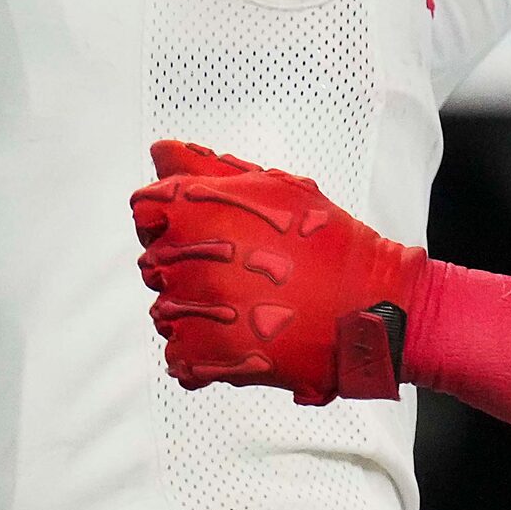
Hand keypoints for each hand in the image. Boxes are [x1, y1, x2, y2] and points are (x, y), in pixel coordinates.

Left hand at [132, 140, 425, 405]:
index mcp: (201, 210)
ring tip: (244, 301)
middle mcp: (190, 258)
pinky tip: (240, 332)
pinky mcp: (201, 356)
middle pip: (154, 259)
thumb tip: (164, 153)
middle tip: (239, 265)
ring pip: (164, 308)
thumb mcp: (276, 188)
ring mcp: (193, 311)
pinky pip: (177, 353)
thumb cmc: (328, 245)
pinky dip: (202, 349)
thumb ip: (208, 168)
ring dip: (195, 307)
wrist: (364, 306)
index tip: (197, 225)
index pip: (145, 208)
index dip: (170, 215)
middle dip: (188, 261)